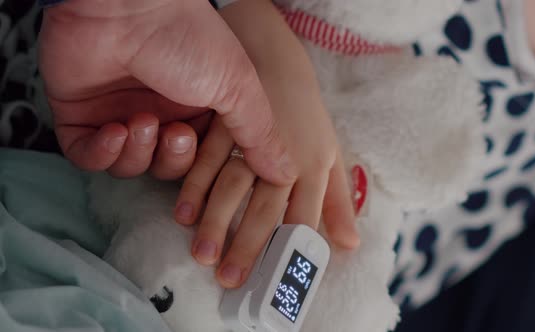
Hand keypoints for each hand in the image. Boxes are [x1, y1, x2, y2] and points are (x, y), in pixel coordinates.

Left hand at [38, 0, 293, 181]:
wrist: (129, 3)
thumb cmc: (188, 38)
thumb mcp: (238, 88)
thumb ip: (260, 135)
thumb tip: (287, 175)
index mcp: (197, 109)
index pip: (203, 160)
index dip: (206, 169)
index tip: (209, 162)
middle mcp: (159, 113)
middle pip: (166, 168)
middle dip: (171, 159)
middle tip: (174, 133)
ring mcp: (118, 113)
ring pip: (129, 166)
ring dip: (137, 154)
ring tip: (140, 122)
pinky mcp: (80, 115)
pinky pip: (87, 156)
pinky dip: (101, 154)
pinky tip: (115, 131)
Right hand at [176, 114, 357, 288]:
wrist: (277, 60)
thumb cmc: (307, 117)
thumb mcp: (330, 156)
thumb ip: (337, 203)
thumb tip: (350, 246)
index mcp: (314, 167)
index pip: (302, 217)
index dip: (289, 251)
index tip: (275, 281)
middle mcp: (284, 156)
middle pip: (265, 207)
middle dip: (247, 245)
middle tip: (229, 278)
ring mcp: (252, 138)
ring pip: (232, 186)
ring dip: (216, 221)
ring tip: (203, 254)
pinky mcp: (225, 123)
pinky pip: (207, 159)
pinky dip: (194, 186)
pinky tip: (183, 214)